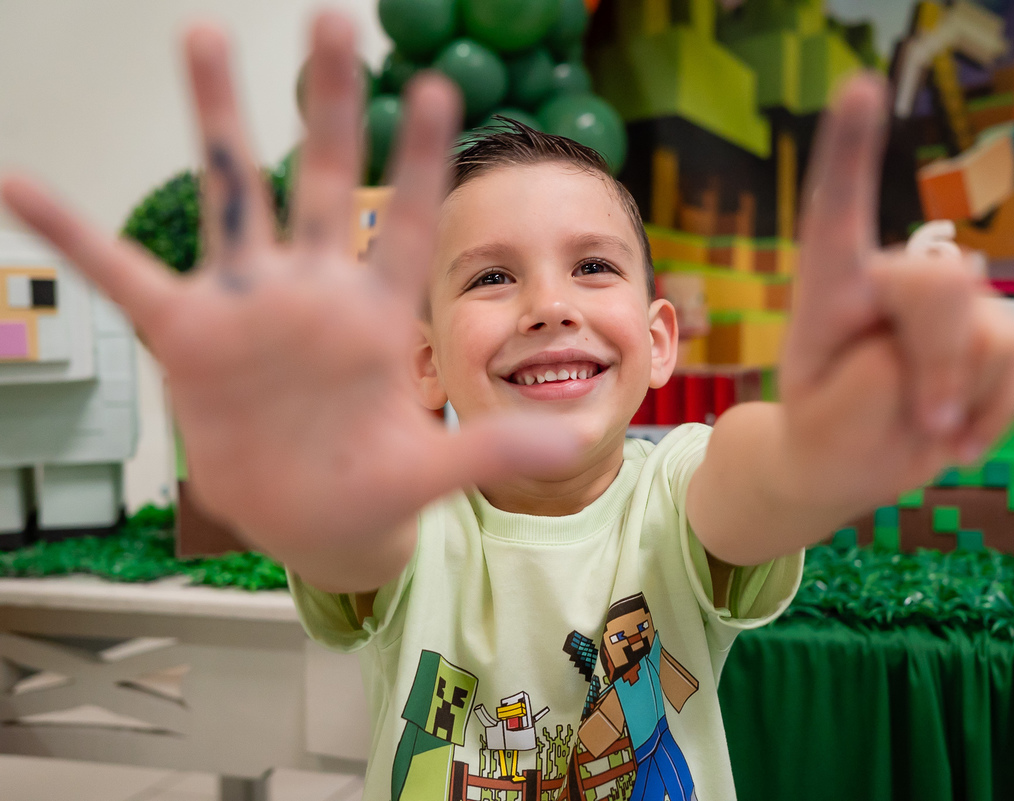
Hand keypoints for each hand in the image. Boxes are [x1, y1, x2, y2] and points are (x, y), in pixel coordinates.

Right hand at [1, 14, 576, 588]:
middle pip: (323, 183)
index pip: (407, 226)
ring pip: (232, 198)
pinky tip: (22, 184)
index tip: (435, 89)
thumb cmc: (377, 488)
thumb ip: (492, 449)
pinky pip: (120, 275)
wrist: (314, 518)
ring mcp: (249, 308)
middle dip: (326, 107)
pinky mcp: (189, 336)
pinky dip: (72, 235)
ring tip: (204, 35)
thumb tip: (572, 438)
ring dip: (218, 122)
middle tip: (329, 19)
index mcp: (378, 318)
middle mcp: (314, 293)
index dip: (420, 162)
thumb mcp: (434, 472)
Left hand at [778, 74, 1013, 514]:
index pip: (839, 214)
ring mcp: (951, 304)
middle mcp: (892, 278)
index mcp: (832, 287)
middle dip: (938, 366)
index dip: (850, 153)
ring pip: (991, 333)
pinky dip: (1000, 410)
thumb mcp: (832, 424)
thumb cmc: (827, 433)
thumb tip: (968, 295)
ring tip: (926, 427)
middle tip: (919, 421)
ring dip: (964, 398)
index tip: (859, 90)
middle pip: (941, 287)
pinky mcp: (996, 329)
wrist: (852, 465)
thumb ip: (884, 370)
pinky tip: (962, 435)